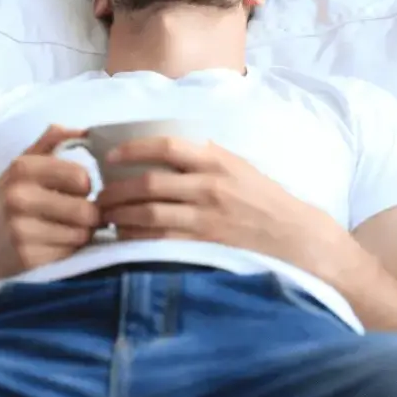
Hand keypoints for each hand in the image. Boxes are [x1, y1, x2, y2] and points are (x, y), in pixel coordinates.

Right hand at [0, 125, 98, 282]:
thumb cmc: (4, 200)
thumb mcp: (21, 165)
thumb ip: (52, 142)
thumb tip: (87, 131)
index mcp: (22, 169)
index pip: (81, 177)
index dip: (85, 186)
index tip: (75, 191)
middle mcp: (19, 198)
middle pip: (87, 210)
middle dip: (89, 214)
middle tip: (76, 215)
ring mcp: (21, 231)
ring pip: (82, 234)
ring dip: (80, 234)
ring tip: (63, 230)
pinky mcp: (26, 260)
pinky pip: (70, 254)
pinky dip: (67, 251)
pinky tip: (51, 245)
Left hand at [96, 137, 351, 277]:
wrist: (297, 241)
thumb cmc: (266, 203)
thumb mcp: (241, 168)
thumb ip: (207, 159)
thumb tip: (165, 151)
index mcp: (218, 162)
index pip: (167, 147)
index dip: (133, 149)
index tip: (112, 156)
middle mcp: (209, 188)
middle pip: (147, 184)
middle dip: (116, 190)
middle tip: (100, 195)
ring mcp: (205, 221)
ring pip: (146, 215)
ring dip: (119, 215)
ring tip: (105, 217)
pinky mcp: (202, 249)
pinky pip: (157, 243)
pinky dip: (134, 240)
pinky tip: (123, 239)